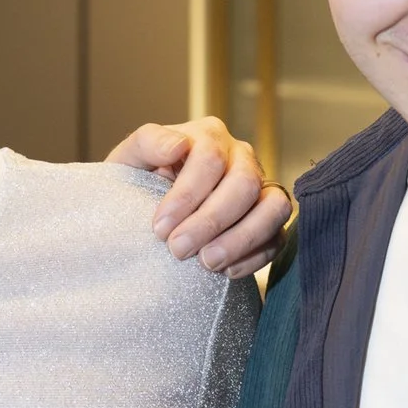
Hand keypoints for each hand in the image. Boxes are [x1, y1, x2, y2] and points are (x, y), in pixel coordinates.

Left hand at [107, 116, 291, 277]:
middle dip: (210, 222)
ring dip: (241, 239)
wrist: (145, 209)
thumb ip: (148, 143)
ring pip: (273, 207)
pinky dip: (254, 257)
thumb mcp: (130, 158)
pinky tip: (224, 271)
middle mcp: (241, 157)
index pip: (210, 159)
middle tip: (178, 250)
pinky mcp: (270, 220)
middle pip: (244, 184)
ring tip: (207, 263)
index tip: (159, 228)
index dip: (186, 196)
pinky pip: (278, 237)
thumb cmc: (139, 181)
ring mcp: (261, 188)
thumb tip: (178, 145)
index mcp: (209, 136)